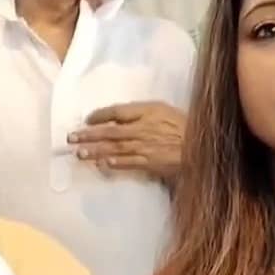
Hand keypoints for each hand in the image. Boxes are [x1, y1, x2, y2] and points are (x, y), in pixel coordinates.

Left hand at [68, 101, 185, 183]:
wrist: (203, 146)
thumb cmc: (184, 125)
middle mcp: (144, 128)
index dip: (100, 114)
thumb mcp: (164, 110)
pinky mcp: (150, 162)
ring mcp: (146, 146)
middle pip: (111, 130)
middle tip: (71, 138)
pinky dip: (114, 163)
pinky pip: (129, 163)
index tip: (87, 119)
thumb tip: (117, 116)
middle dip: (89, 134)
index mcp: (148, 111)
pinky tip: (102, 165)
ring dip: (95, 151)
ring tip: (79, 153)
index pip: (118, 111)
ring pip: (115, 148)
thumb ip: (141, 111)